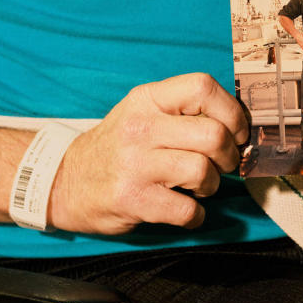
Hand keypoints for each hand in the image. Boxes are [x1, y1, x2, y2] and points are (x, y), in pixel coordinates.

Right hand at [49, 73, 249, 233]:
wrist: (64, 181)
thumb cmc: (117, 147)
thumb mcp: (142, 113)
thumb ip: (184, 111)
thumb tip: (239, 125)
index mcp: (147, 99)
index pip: (203, 87)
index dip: (232, 111)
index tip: (236, 132)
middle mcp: (140, 127)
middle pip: (213, 134)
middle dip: (229, 156)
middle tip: (221, 165)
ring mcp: (134, 164)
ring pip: (203, 171)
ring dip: (211, 185)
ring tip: (197, 187)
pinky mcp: (131, 199)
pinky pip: (186, 210)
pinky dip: (195, 215)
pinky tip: (185, 210)